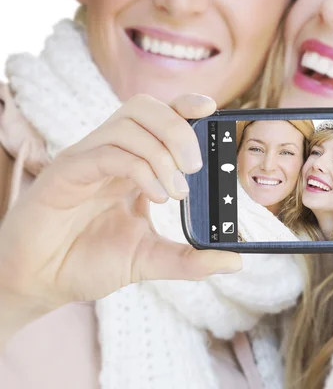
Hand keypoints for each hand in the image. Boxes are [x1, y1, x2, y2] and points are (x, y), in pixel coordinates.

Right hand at [0, 93, 241, 329]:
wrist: (40, 284)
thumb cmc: (88, 263)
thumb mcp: (149, 259)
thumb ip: (190, 258)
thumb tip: (234, 261)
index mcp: (131, 162)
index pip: (159, 115)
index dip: (185, 104)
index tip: (212, 108)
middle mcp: (110, 152)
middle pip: (145, 108)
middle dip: (179, 129)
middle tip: (195, 167)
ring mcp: (87, 158)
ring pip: (129, 123)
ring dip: (162, 151)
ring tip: (175, 190)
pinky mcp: (66, 172)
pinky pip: (108, 151)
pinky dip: (140, 167)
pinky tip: (154, 195)